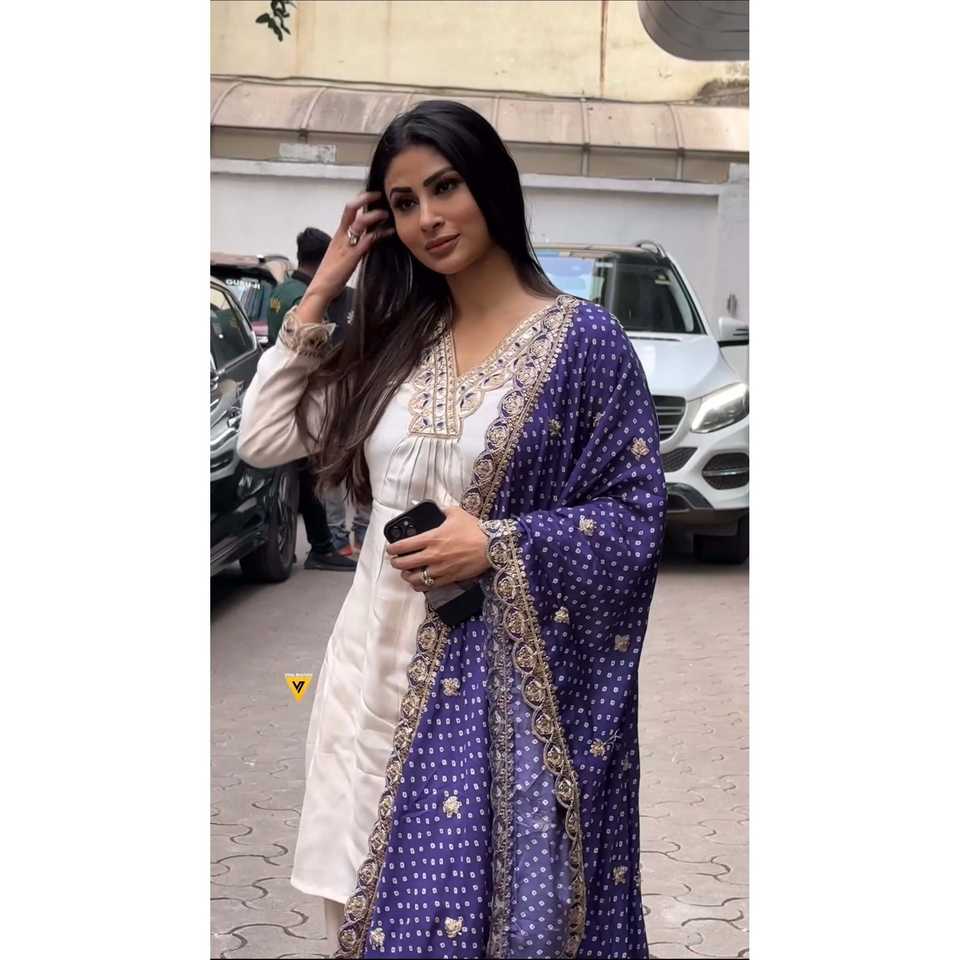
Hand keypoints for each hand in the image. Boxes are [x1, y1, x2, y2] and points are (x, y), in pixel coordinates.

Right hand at [297, 191, 393, 323]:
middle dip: (365, 198)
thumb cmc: (331, 275)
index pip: (348, 210)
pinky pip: (366, 241)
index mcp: (338, 235)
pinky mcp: (352, 257)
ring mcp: (346, 245)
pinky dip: (378, 234)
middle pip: (350, 209)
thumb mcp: (342, 255)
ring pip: (359, 223)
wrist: (321, 288)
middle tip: (379, 195)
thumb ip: (353, 245)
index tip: (373, 195)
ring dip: (374, 215)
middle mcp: (341, 236)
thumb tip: (367, 239)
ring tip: (386, 213)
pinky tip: (389, 232)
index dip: (360, 200)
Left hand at [386, 506, 491, 592]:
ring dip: (406, 575)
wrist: (491, 547)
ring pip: (414, 578)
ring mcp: (439, 569)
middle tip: (395, 560)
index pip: (403, 546)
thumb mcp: (457, 513)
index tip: (391, 549)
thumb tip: (436, 508)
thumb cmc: (474, 529)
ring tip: (406, 572)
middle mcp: (432, 555)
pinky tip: (418, 583)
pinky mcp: (448, 578)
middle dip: (396, 562)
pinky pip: (428, 586)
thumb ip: (443, 510)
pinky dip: (419, 585)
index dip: (392, 549)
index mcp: (431, 538)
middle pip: (404, 563)